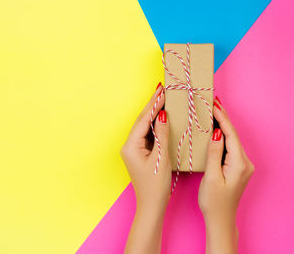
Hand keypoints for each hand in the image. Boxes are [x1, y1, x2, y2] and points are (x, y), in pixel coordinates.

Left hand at [121, 83, 170, 253]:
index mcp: (131, 146)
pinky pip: (147, 134)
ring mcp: (134, 149)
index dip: (154, 105)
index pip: (143, 120)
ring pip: (144, 126)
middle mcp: (129, 146)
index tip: (162, 91)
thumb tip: (163, 115)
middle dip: (152, 105)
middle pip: (142, 120)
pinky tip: (163, 117)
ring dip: (154, 113)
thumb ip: (162, 135)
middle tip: (162, 89)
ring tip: (163, 98)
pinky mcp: (140, 153)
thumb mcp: (161, 159)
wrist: (152, 205)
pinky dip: (155, 124)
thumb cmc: (156, 186)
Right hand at [198, 96, 253, 253]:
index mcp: (239, 163)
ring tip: (212, 112)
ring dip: (222, 126)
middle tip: (212, 102)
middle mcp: (244, 162)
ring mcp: (242, 165)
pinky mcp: (237, 168)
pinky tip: (215, 130)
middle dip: (223, 118)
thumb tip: (217, 132)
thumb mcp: (211, 177)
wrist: (221, 220)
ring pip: (232, 140)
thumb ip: (214, 153)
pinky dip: (223, 137)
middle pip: (233, 135)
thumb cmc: (214, 202)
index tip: (213, 104)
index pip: (231, 134)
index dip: (222, 118)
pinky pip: (230, 147)